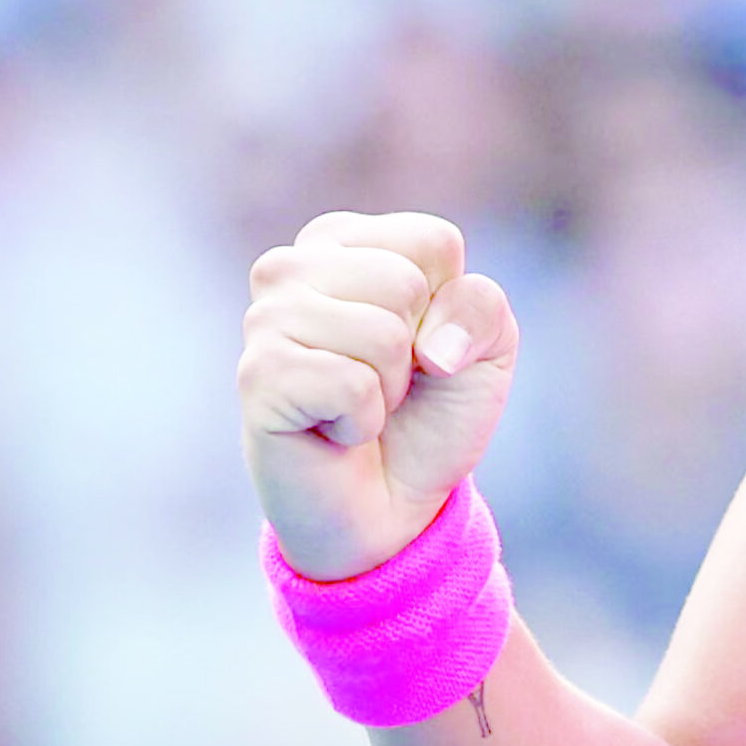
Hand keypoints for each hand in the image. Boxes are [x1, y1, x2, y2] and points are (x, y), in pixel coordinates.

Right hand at [238, 210, 517, 580]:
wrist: (392, 505)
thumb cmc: (432, 412)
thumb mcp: (487, 347)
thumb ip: (481, 307)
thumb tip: (432, 346)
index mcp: (342, 240)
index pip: (433, 243)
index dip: (449, 307)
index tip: (420, 344)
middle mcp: (291, 267)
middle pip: (405, 283)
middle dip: (417, 348)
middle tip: (386, 382)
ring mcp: (265, 320)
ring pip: (381, 334)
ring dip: (389, 386)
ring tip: (358, 403)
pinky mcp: (257, 377)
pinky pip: (350, 384)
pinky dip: (362, 420)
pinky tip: (334, 430)